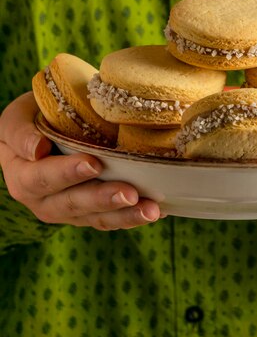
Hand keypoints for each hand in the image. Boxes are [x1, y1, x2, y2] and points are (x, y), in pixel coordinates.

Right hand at [0, 92, 161, 229]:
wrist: (44, 130)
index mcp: (23, 177)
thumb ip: (20, 132)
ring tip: (151, 210)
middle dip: (103, 199)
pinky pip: (111, 220)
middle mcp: (43, 202)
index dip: (68, 173)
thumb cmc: (33, 117)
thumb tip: (36, 149)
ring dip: (125, 215)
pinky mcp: (90, 214)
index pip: (43, 179)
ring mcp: (69, 212)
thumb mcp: (18, 116)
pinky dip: (133, 217)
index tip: (94, 164)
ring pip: (97, 218)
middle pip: (73, 204)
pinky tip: (157, 211)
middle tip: (130, 194)